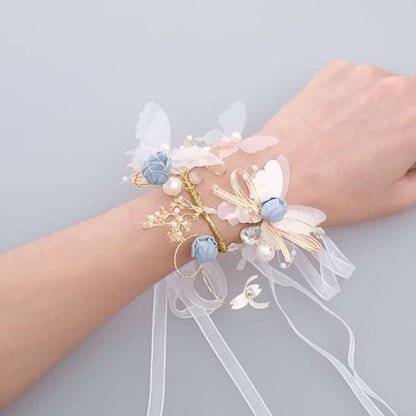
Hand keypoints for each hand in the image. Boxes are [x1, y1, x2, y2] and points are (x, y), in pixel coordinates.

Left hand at [257, 60, 415, 226]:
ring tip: (348, 138)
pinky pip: (357, 82)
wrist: (273, 177)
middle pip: (413, 102)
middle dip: (403, 124)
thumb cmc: (326, 192)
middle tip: (376, 149)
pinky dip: (353, 99)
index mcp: (415, 121)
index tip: (400, 153)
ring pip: (387, 90)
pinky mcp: (334, 71)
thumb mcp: (393, 199)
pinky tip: (333, 124)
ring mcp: (362, 75)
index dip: (410, 145)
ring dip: (379, 109)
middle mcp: (395, 89)